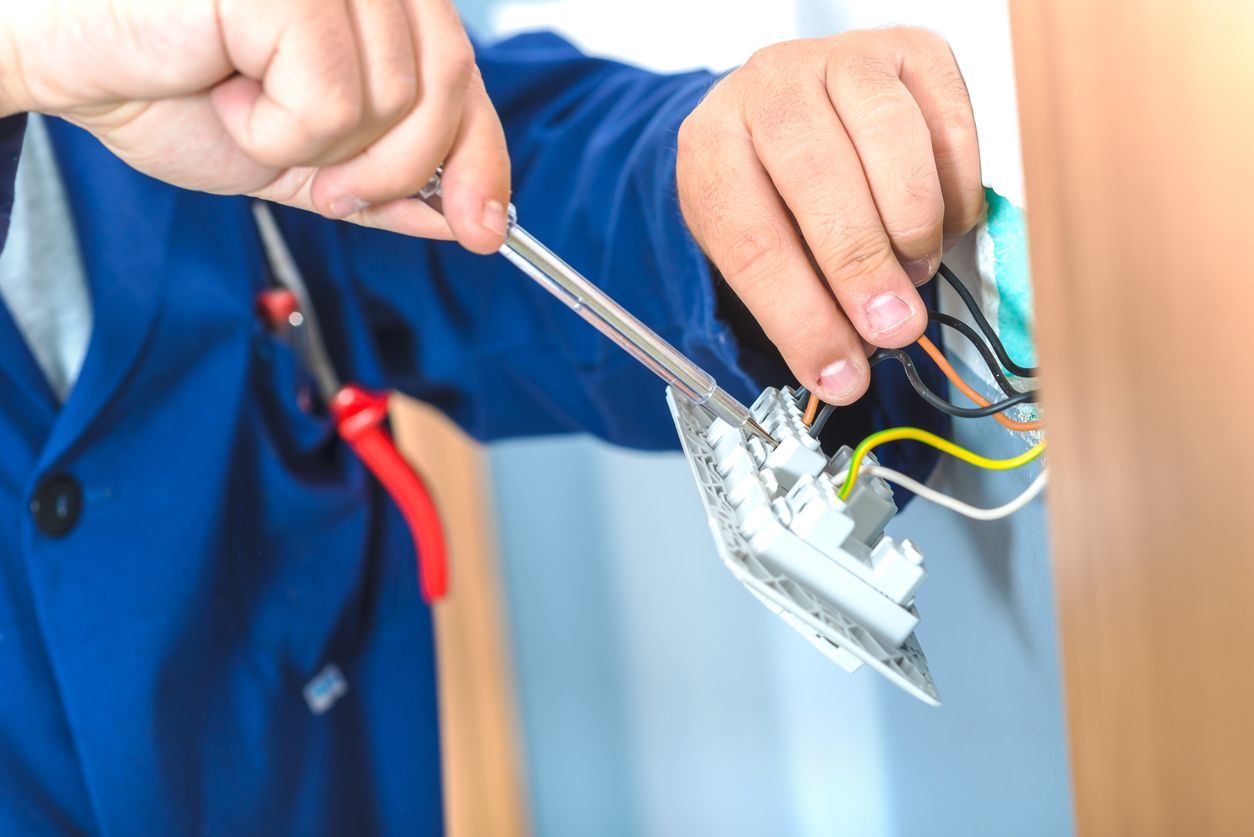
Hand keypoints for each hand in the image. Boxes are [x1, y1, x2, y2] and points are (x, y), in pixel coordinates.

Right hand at [0, 0, 510, 253]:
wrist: (61, 58)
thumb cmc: (165, 84)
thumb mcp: (300, 155)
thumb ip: (387, 182)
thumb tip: (468, 218)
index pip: (466, 77)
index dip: (485, 159)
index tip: (485, 227)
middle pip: (447, 90)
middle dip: (395, 169)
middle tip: (326, 184)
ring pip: (394, 101)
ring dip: (315, 146)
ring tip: (245, 104)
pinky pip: (330, 98)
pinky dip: (275, 129)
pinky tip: (223, 86)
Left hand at [677, 28, 984, 403]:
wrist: (790, 107)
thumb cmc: (772, 185)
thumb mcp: (758, 246)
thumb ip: (797, 305)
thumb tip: (848, 375)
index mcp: (713, 143)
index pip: (752, 239)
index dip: (800, 316)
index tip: (838, 371)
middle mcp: (772, 84)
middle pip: (818, 180)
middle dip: (860, 268)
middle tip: (893, 329)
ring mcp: (844, 58)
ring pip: (892, 142)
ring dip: (913, 226)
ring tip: (914, 272)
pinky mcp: (913, 50)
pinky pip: (951, 127)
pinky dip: (955, 192)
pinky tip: (938, 225)